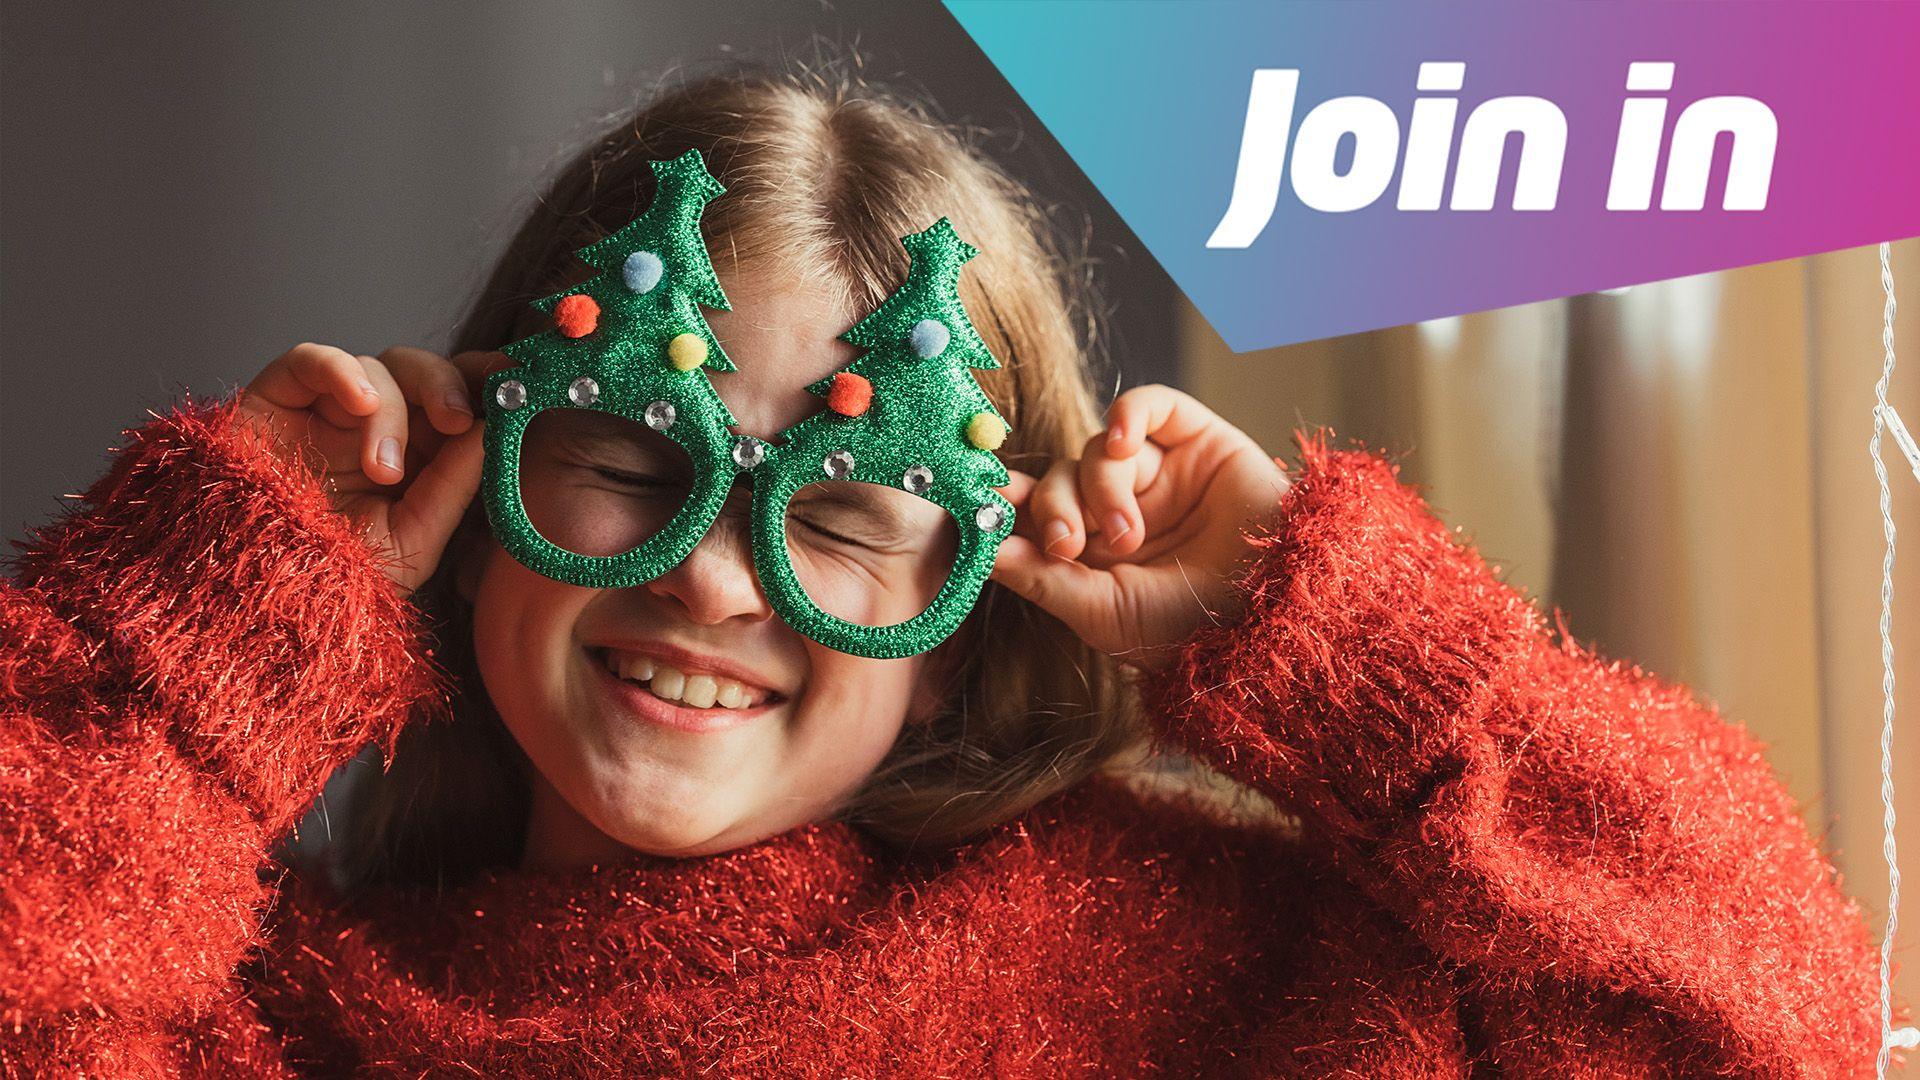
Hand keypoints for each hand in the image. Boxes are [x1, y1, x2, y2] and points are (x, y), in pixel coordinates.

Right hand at [239, 343, 504, 591]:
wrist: (259, 598)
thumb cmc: (337, 576)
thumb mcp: (412, 540)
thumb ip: (454, 484)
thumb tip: (494, 426)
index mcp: (417, 454)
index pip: (458, 397)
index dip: (488, 381)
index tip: (519, 381)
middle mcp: (375, 425)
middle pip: (424, 370)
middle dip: (446, 385)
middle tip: (456, 421)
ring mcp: (326, 410)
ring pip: (376, 366)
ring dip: (390, 412)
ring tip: (382, 471)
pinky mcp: (277, 399)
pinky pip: (311, 358)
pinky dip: (340, 370)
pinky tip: (358, 403)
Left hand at [991, 385, 1289, 666]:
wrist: (1272, 617)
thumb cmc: (1190, 630)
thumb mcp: (1101, 612)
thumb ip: (1039, 576)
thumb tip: (978, 545)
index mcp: (1094, 550)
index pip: (1035, 510)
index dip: (1004, 501)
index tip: (978, 503)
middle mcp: (1122, 506)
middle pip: (1059, 476)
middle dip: (1055, 507)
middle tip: (1071, 546)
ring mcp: (1160, 471)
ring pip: (1098, 448)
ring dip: (1101, 488)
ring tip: (1129, 536)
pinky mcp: (1198, 440)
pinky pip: (1149, 404)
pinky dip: (1128, 415)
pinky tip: (1125, 444)